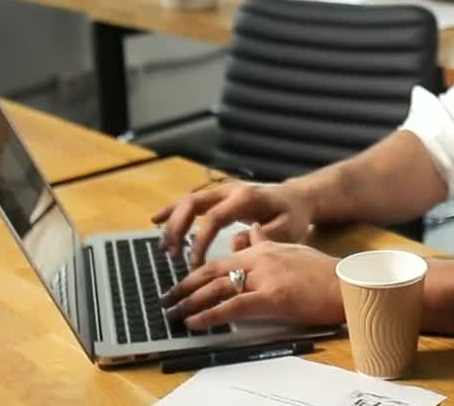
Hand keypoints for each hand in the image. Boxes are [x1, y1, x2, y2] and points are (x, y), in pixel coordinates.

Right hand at [151, 180, 313, 266]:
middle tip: (171, 255)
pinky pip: (190, 201)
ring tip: (163, 248)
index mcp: (245, 198)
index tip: (192, 264)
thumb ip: (264, 237)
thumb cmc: (293, 215)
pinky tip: (156, 220)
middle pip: (193, 204)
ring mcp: (222, 190)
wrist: (297, 197)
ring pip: (188, 201)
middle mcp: (229, 190)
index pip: (214, 218)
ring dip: (172, 223)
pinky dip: (173, 210)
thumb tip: (236, 243)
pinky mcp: (218, 195)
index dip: (200, 241)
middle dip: (177, 229)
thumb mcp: (288, 229)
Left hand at [162, 225, 343, 329]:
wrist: (348, 283)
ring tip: (173, 314)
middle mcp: (260, 258)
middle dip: (185, 286)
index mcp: (264, 247)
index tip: (181, 284)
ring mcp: (265, 276)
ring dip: (190, 303)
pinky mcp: (273, 297)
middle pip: (212, 270)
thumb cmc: (324, 272)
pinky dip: (209, 315)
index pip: (221, 257)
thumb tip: (245, 234)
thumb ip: (265, 241)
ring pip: (217, 287)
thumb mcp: (292, 247)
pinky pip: (233, 306)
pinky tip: (195, 322)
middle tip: (167, 300)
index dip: (197, 271)